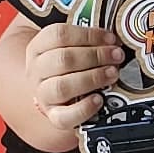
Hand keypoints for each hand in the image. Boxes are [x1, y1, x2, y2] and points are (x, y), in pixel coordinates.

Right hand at [9, 24, 123, 152]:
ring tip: (112, 74)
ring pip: (62, 87)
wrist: (54, 92)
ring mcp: (43, 95)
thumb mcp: (71, 46)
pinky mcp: (53, 116)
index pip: (58, 35)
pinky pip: (65, 117)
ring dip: (92, 78)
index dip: (88, 35)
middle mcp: (36, 71)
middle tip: (116, 56)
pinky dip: (84, 108)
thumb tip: (114, 36)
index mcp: (38, 47)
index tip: (110, 38)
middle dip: (95, 56)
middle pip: (62, 59)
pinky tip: (98, 99)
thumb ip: (86, 39)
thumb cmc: (68, 64)